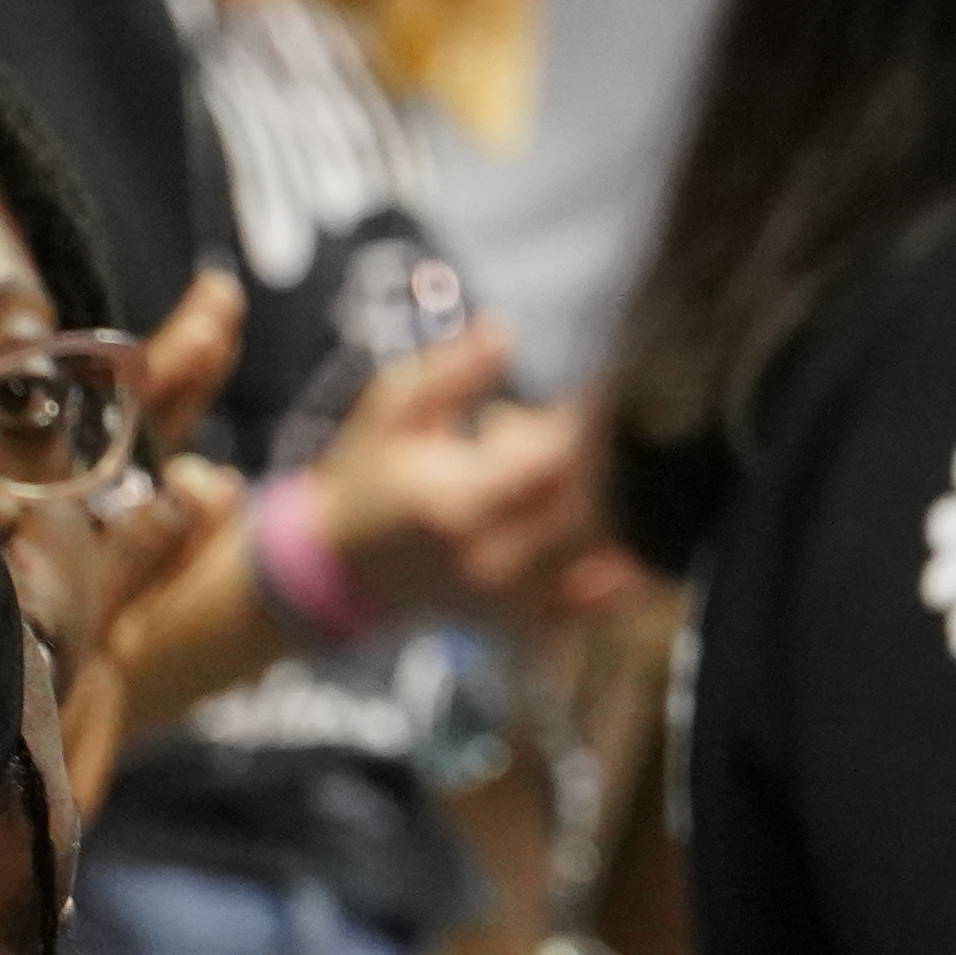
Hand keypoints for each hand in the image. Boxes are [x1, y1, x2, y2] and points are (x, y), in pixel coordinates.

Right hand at [305, 325, 632, 625]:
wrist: (341, 564)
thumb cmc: (368, 474)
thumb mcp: (392, 409)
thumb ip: (451, 371)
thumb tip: (504, 330)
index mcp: (458, 501)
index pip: (556, 457)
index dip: (587, 420)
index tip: (601, 390)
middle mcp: (491, 559)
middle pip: (588, 502)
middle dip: (595, 460)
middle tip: (584, 432)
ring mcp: (509, 600)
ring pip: (598, 552)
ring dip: (605, 506)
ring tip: (574, 478)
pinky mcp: (520, 624)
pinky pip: (590, 606)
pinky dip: (614, 578)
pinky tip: (613, 543)